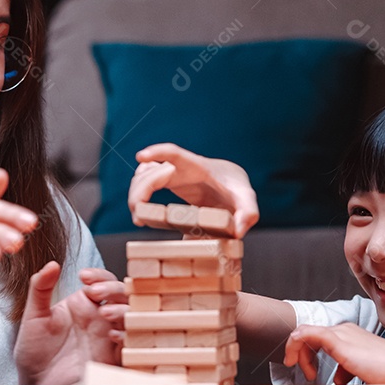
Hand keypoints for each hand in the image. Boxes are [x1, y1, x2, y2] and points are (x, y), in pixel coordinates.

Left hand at [14, 263, 127, 384]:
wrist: (34, 382)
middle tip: (95, 293)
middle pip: (121, 294)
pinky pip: (129, 343)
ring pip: (130, 315)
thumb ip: (40, 288)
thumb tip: (52, 264)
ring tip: (104, 313)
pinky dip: (126, 335)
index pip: (102, 281)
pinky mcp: (111, 357)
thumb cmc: (33, 350)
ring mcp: (107, 336)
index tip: (84, 277)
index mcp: (83, 303)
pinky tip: (112, 335)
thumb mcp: (34, 315)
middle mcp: (99, 317)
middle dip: (112, 289)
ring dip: (122, 310)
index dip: (99, 276)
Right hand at [129, 143, 258, 237]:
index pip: (175, 154)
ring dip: (136, 195)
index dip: (157, 152)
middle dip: (139, 191)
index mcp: (198, 167)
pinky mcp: (166, 184)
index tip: (141, 156)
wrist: (229, 186)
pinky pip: (144, 185)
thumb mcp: (246, 199)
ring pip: (142, 178)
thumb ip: (248, 213)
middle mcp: (180, 168)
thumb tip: (238, 232)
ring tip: (140, 219)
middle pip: (150, 172)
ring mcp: (170, 175)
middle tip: (138, 216)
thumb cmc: (236, 189)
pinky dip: (138, 198)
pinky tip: (142, 217)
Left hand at [285, 323, 384, 384]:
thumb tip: (338, 378)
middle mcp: (344, 330)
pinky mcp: (338, 341)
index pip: (319, 338)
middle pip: (310, 336)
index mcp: (350, 335)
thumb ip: (349, 371)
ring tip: (309, 374)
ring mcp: (341, 334)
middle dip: (302, 355)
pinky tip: (292, 359)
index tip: (310, 372)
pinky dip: (295, 344)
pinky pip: (307, 334)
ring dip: (299, 354)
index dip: (308, 354)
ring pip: (305, 334)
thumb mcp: (364, 370)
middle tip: (308, 375)